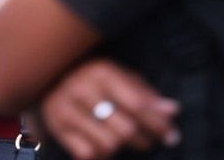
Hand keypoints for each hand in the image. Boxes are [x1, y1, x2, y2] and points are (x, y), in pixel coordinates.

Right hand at [39, 59, 179, 159]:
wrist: (50, 77)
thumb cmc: (95, 79)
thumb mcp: (120, 77)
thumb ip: (146, 94)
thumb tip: (173, 110)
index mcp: (102, 72)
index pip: (138, 105)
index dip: (159, 124)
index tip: (172, 135)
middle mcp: (82, 89)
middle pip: (126, 129)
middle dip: (144, 139)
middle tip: (149, 140)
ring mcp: (66, 109)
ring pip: (108, 145)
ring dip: (121, 147)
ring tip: (123, 139)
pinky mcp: (57, 128)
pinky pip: (88, 154)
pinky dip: (100, 153)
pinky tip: (102, 142)